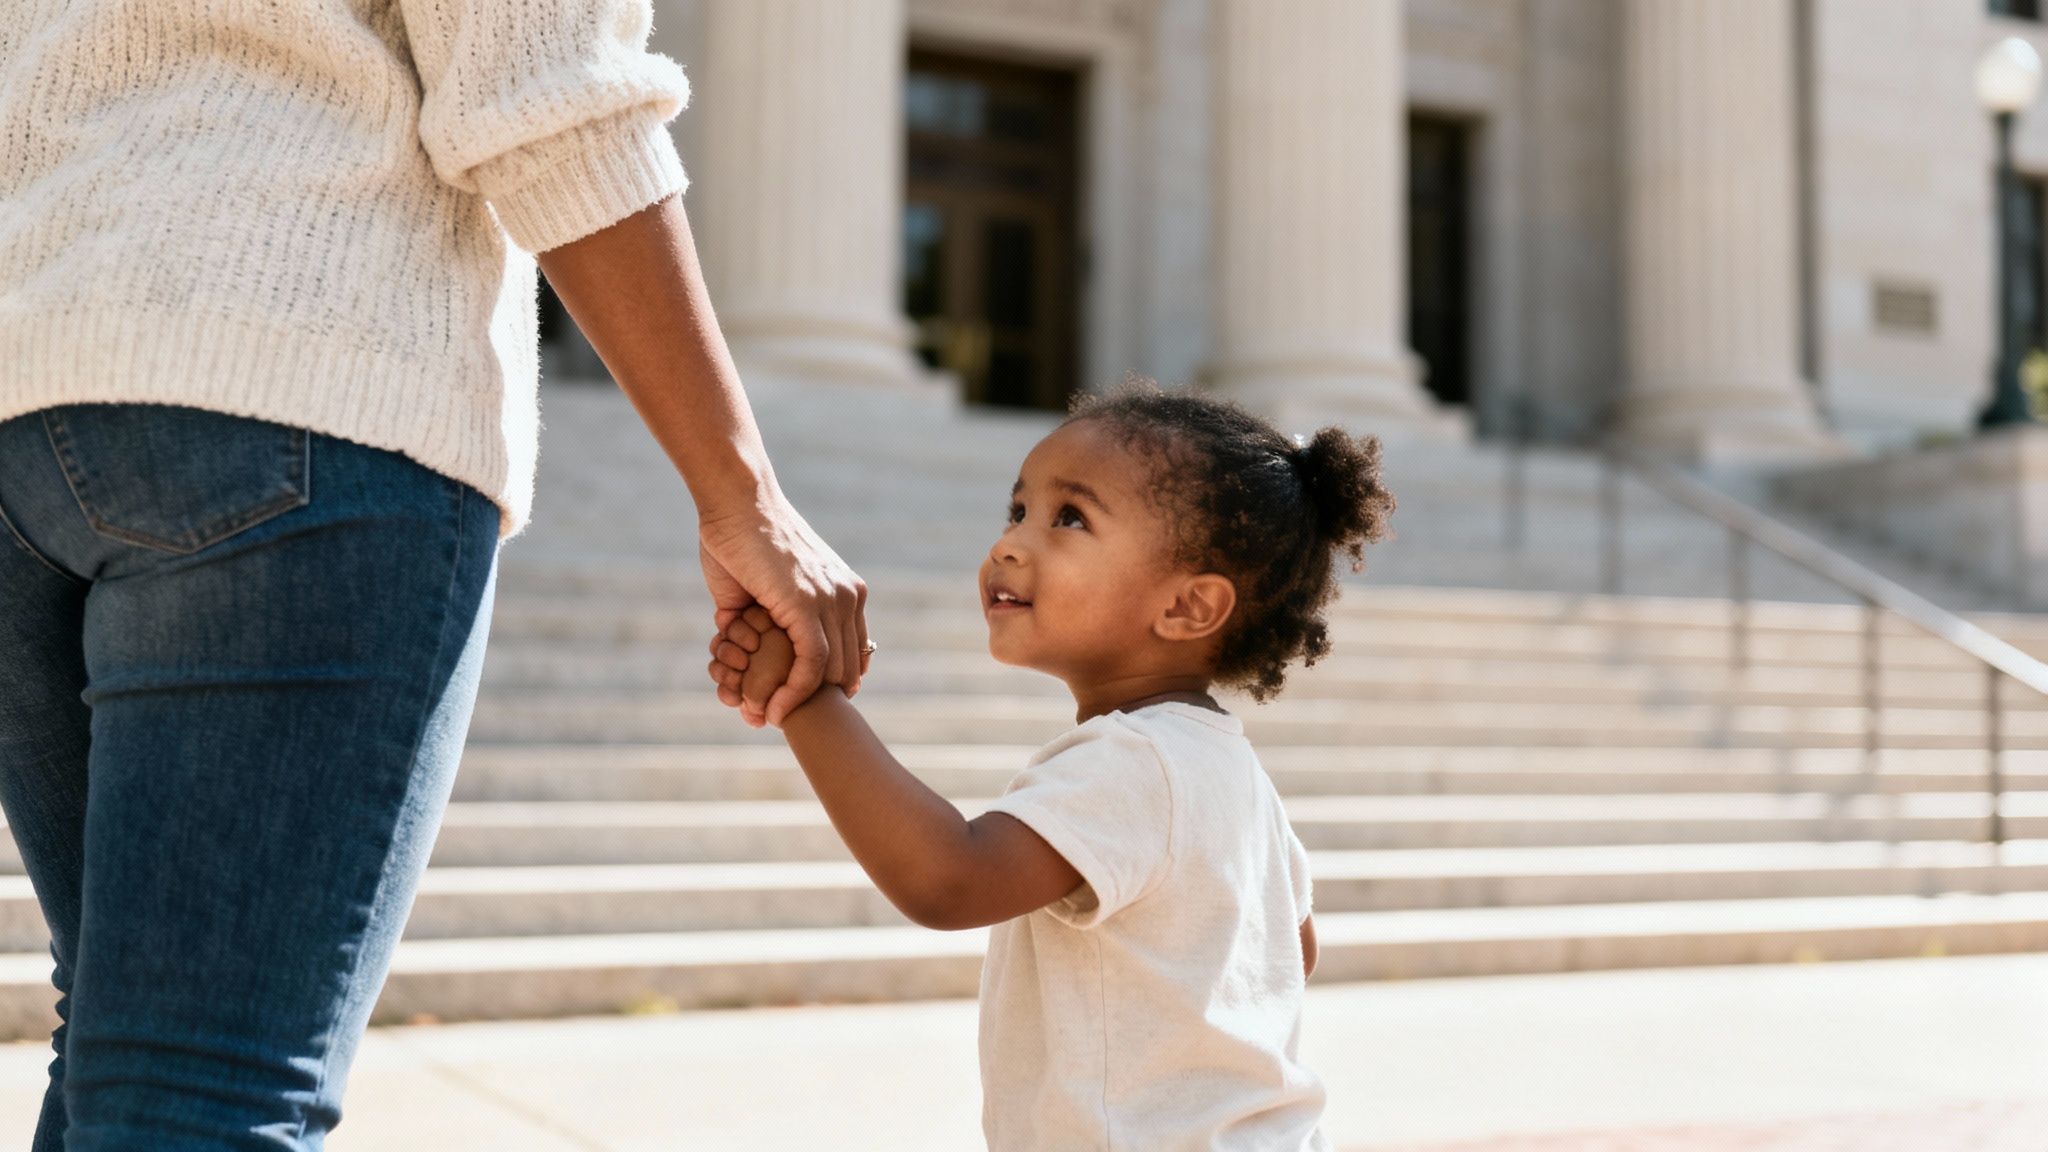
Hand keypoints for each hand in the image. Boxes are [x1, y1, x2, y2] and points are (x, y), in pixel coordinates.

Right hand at [698, 494, 867, 725]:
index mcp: (847, 591)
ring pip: (830, 673)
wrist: (736, 501)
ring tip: (771, 716)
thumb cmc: (741, 538)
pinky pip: (811, 666)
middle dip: (815, 700)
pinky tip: (772, 709)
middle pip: (845, 668)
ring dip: (799, 703)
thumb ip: (768, 614)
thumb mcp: (768, 584)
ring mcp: (832, 600)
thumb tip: (739, 633)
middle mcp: (849, 596)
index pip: (853, 652)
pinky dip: (793, 694)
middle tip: (779, 717)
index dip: (829, 683)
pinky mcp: (808, 606)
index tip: (802, 702)